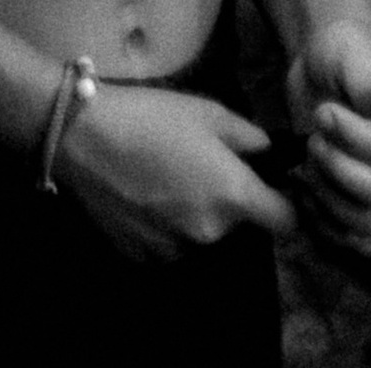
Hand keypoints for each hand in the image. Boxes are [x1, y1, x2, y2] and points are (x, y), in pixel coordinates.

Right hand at [52, 78, 295, 262]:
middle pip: (237, 224)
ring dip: (193, 215)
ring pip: (201, 235)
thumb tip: (269, 154)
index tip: (271, 188)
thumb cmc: (151, 116)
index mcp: (234, 196)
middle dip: (226, 199)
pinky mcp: (144, 258)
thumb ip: (250, 137)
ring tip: (163, 179)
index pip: (287, 222)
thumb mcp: (208, 111)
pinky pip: (169, 245)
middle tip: (196, 165)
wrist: (83, 137)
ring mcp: (176, 251)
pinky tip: (142, 196)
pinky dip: (163, 227)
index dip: (284, 204)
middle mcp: (212, 233)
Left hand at [285, 19, 370, 253]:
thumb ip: (368, 80)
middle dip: (339, 168)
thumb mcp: (352, 52)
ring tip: (308, 162)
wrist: (318, 63)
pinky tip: (303, 187)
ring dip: (329, 195)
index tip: (324, 110)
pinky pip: (345, 233)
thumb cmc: (342, 52)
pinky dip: (322, 219)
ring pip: (366, 221)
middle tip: (313, 139)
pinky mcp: (346, 198)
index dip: (353, 137)